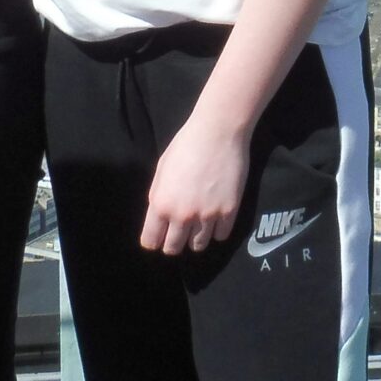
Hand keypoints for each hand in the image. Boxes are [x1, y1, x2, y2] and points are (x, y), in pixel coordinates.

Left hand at [142, 117, 249, 256]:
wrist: (218, 132)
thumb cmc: (185, 145)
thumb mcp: (161, 171)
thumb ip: (158, 197)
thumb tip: (159, 218)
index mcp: (161, 205)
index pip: (151, 241)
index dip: (154, 240)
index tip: (160, 235)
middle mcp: (182, 216)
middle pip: (173, 248)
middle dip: (174, 242)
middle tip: (180, 231)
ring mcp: (207, 216)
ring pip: (198, 246)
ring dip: (196, 238)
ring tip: (200, 224)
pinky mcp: (229, 211)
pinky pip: (221, 235)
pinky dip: (218, 230)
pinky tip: (216, 217)